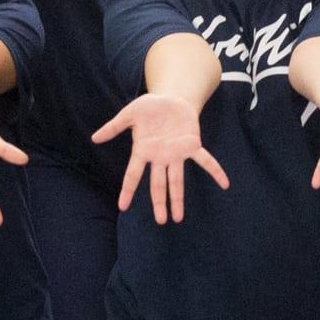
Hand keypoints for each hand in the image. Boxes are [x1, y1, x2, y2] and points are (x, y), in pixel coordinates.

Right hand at [93, 91, 228, 220]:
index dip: (128, 190)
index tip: (122, 207)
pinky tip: (225, 184)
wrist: (171, 98)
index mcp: (143, 151)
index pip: (133, 175)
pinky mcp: (192, 145)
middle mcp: (160, 157)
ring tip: (178, 218)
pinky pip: (205, 160)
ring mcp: (176, 153)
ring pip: (177, 180)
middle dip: (159, 202)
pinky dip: (215, 171)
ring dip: (178, 198)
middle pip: (158, 184)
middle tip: (162, 221)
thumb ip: (114, 127)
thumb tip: (94, 138)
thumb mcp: (129, 114)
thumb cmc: (150, 107)